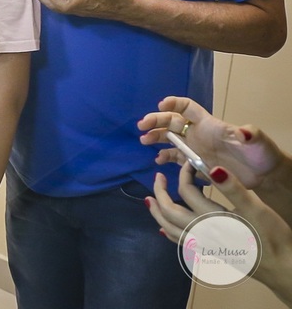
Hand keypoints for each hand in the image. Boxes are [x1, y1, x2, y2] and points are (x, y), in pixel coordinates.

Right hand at [139, 96, 282, 189]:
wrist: (264, 174)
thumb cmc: (260, 153)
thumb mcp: (257, 141)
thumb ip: (248, 134)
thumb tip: (242, 131)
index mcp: (209, 124)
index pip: (187, 108)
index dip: (174, 103)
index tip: (162, 105)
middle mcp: (198, 134)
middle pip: (172, 122)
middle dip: (156, 121)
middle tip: (142, 125)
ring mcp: (195, 149)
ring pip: (170, 139)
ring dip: (156, 137)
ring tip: (145, 140)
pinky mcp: (196, 164)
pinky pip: (176, 158)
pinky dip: (165, 158)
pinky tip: (158, 160)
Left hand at [150, 164, 291, 301]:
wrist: (283, 268)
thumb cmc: (271, 236)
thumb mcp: (256, 208)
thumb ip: (232, 188)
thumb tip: (212, 168)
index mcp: (211, 218)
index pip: (186, 192)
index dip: (184, 173)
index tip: (190, 161)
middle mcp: (202, 233)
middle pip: (170, 213)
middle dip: (159, 193)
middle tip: (157, 177)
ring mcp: (205, 246)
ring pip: (171, 230)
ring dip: (158, 213)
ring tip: (150, 201)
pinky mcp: (211, 254)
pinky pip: (182, 243)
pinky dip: (169, 232)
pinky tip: (165, 231)